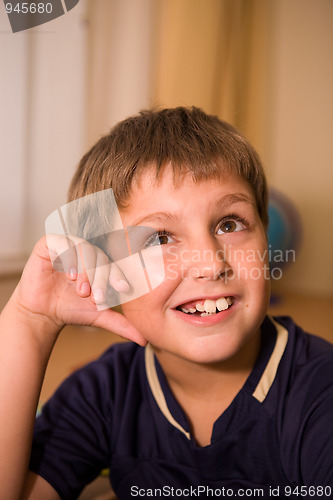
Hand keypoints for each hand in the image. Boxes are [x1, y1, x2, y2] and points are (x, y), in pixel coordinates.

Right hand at [12, 235, 146, 344]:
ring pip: (85, 248)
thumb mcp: (99, 316)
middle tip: (96, 297)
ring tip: (81, 290)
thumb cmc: (70, 310)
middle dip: (101, 277)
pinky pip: (64, 242)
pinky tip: (71, 274)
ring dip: (87, 269)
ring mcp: (68, 246)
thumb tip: (144, 340)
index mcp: (99, 263)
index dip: (119, 275)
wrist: (41, 314)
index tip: (124, 289)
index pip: (113, 263)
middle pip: (101, 256)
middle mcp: (85, 252)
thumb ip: (121, 324)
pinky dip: (70, 257)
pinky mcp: (50, 243)